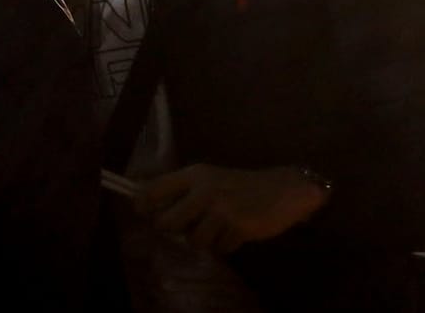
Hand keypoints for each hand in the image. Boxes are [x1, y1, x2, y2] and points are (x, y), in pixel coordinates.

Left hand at [135, 164, 328, 253]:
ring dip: (204, 241)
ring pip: (194, 240)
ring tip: (217, 229)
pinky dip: (225, 246)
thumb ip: (184, 190)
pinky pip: (220, 249)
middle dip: (172, 230)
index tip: (140, 211)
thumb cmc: (241, 185)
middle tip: (183, 228)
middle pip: (167, 222)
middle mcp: (204, 191)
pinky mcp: (238, 227)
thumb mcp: (209, 178)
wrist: (283, 189)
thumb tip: (152, 207)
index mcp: (194, 174)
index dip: (141, 202)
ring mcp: (221, 210)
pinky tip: (235, 233)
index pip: (155, 188)